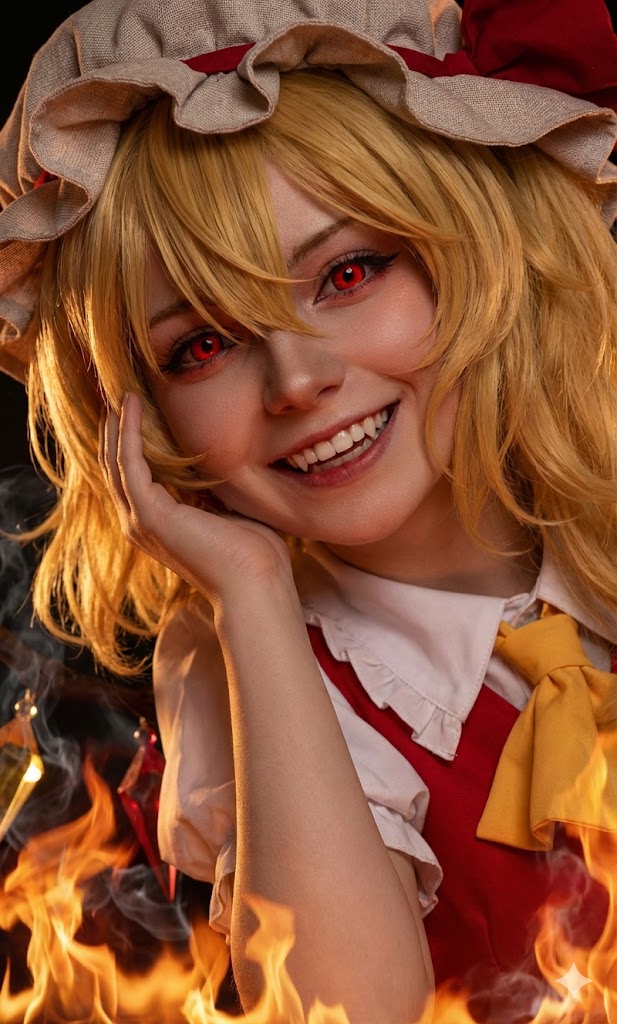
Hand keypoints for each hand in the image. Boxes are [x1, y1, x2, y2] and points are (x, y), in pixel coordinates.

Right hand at [99, 393, 294, 607]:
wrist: (256, 581)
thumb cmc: (253, 550)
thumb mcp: (225, 506)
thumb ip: (209, 485)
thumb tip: (213, 457)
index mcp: (158, 522)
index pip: (132, 475)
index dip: (129, 440)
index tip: (135, 405)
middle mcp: (140, 523)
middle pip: (115, 466)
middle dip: (116, 428)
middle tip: (119, 391)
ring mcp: (140, 521)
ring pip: (115, 462)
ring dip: (117, 425)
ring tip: (122, 392)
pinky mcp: (149, 515)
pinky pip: (129, 464)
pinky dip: (128, 433)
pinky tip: (131, 407)